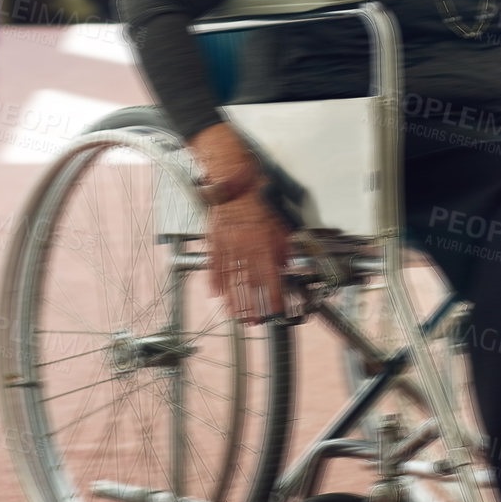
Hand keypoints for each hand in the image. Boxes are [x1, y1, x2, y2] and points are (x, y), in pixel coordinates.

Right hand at [189, 124, 288, 323]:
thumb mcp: (279, 220)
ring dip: (233, 300)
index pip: (271, 277)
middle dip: (253, 306)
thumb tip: (286, 263)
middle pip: (249, 284)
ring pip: (230, 279)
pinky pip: (213, 264)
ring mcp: (226, 245)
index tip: (278, 311)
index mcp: (263, 243)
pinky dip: (214, 279)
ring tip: (235, 315)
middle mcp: (244, 249)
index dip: (275, 297)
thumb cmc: (257, 196)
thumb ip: (282, 245)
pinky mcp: (213, 239)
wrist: (232, 178)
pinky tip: (215, 293)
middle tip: (254, 322)